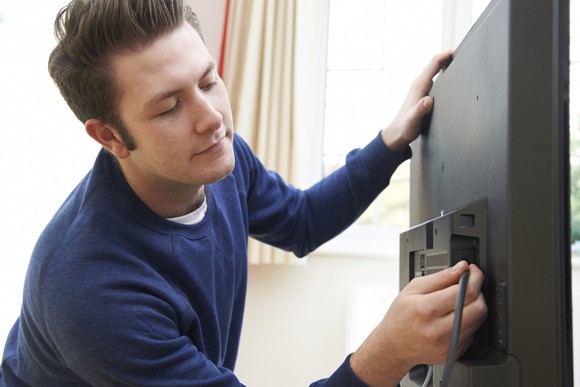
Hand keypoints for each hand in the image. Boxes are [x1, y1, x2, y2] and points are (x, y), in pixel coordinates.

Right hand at [350, 261, 486, 386]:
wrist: (393, 345)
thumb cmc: (400, 316)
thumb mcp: (413, 289)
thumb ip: (440, 277)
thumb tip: (461, 267)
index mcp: (427, 309)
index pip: (466, 292)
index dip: (475, 277)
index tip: (473, 271)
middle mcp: (439, 329)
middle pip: (479, 307)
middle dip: (478, 291)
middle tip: (469, 285)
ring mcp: (448, 344)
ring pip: (479, 319)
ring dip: (474, 305)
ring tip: (459, 301)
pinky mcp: (455, 352)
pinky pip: (473, 331)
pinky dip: (468, 320)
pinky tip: (454, 317)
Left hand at [381, 50, 453, 152]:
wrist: (398, 133)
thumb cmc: (405, 127)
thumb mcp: (414, 119)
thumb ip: (420, 109)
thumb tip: (428, 100)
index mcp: (419, 85)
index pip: (434, 63)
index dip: (445, 55)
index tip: (457, 51)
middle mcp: (419, 84)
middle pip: (435, 63)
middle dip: (448, 56)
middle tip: (462, 54)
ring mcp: (420, 88)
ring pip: (434, 70)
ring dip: (445, 63)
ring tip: (458, 61)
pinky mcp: (422, 93)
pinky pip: (434, 77)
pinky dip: (442, 72)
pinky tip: (449, 76)